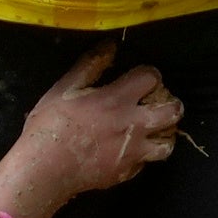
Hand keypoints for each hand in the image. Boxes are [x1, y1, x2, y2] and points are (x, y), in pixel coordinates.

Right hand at [0, 45, 180, 217]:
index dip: (150, 74)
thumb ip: (90, 66)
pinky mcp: (127, 172)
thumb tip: (110, 45)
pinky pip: (145, 164)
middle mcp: (133, 125)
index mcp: (117, 100)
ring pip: (167, 145)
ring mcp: (133, 152)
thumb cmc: (50, 125)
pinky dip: (141, 156)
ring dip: (164, 135)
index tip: (142, 78)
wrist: (45, 169)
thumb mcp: (64, 88)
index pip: (152, 78)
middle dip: (172, 104)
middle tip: (161, 104)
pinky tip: (128, 152)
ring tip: (153, 131)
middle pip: (173, 112)